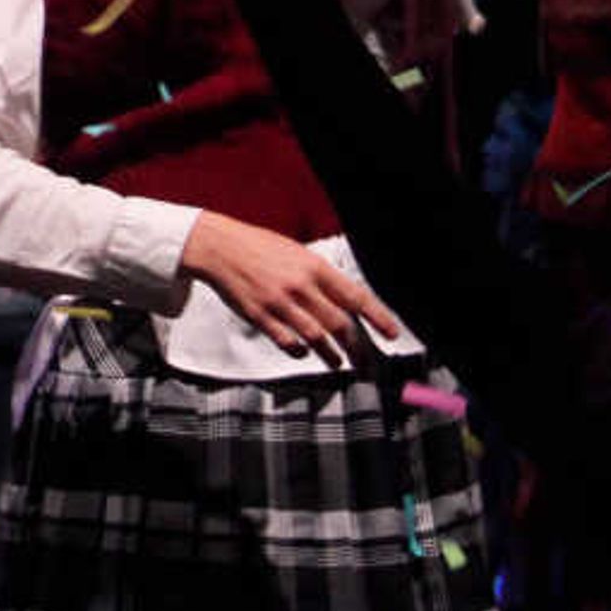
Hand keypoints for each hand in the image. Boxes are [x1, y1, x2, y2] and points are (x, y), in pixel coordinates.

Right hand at [176, 210, 403, 363]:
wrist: (219, 247)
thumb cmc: (259, 247)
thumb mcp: (296, 252)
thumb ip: (319, 276)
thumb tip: (345, 301)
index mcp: (313, 266)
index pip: (355, 296)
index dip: (378, 317)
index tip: (391, 334)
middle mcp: (299, 285)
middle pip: (339, 324)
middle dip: (357, 347)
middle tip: (365, 361)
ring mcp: (279, 302)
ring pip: (316, 337)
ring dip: (332, 355)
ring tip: (338, 363)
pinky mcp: (260, 315)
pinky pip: (287, 342)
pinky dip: (299, 351)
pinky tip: (304, 352)